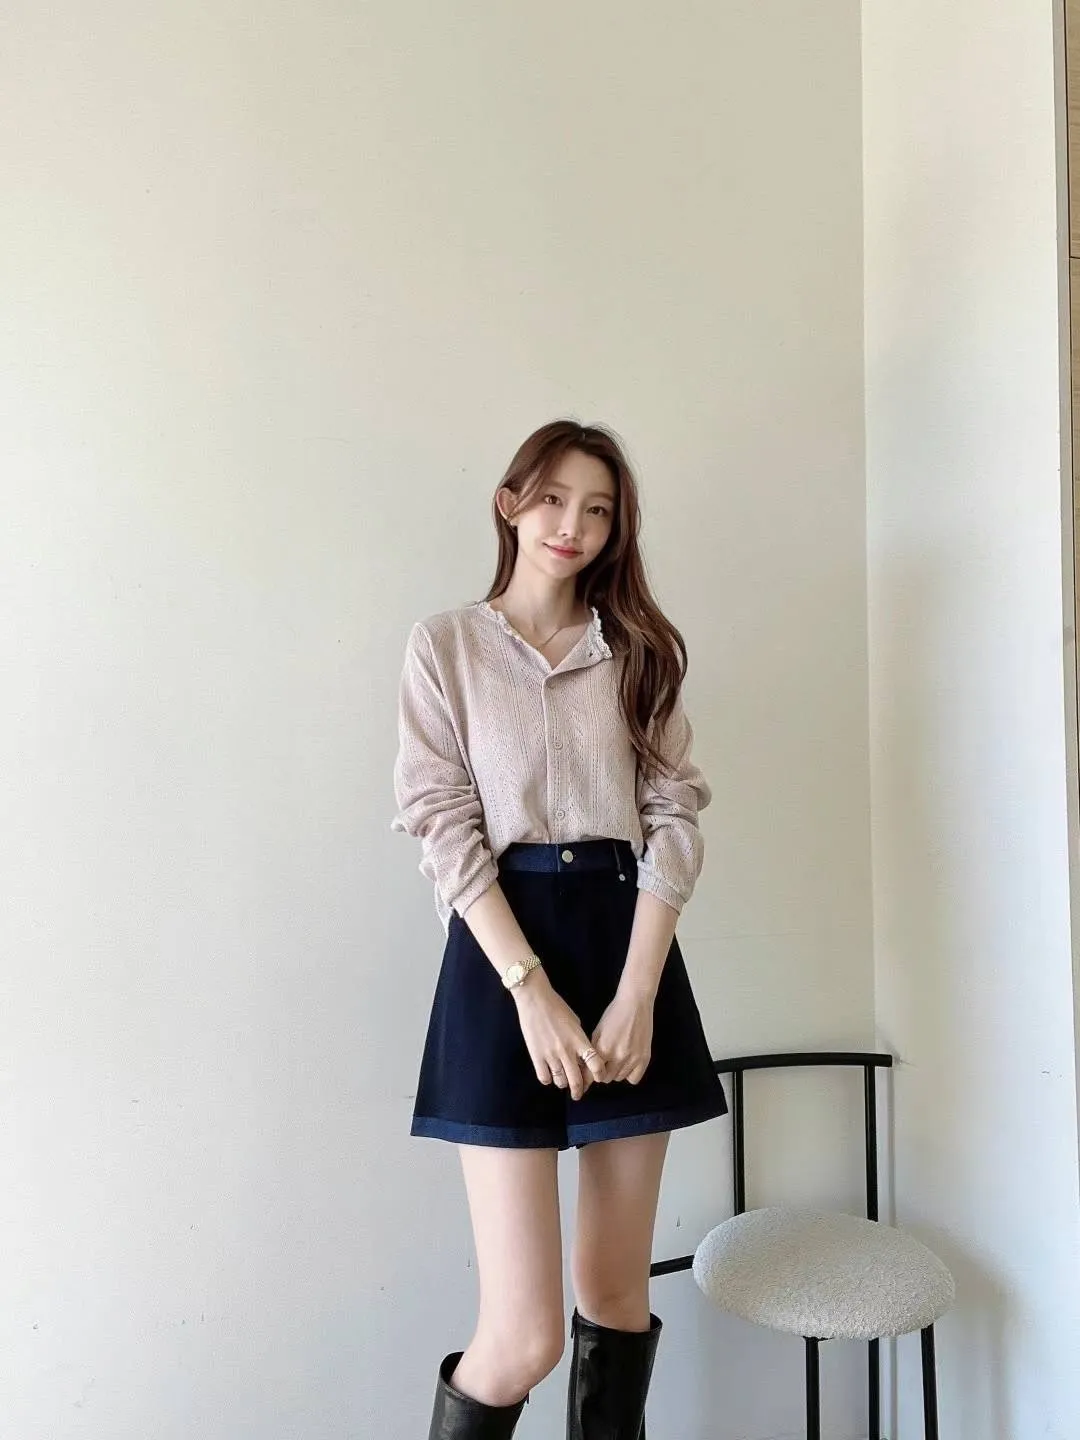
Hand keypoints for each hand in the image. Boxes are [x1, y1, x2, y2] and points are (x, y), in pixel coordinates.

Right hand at [512, 972, 607, 1100]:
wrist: (535, 1000)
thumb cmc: (557, 1007)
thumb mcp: (575, 1022)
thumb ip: (580, 1040)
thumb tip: (582, 1054)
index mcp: (579, 1040)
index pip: (595, 1064)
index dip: (599, 1074)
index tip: (597, 1078)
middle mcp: (567, 1050)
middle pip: (577, 1079)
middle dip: (579, 1090)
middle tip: (578, 1094)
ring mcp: (551, 1054)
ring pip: (560, 1080)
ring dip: (563, 1084)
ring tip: (563, 1083)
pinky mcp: (536, 1056)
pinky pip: (544, 1077)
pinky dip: (548, 1079)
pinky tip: (549, 1076)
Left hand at [591, 986, 654, 1084]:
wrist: (635, 1004)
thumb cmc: (614, 1014)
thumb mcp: (598, 1031)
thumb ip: (593, 1050)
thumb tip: (587, 1066)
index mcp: (604, 1048)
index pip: (593, 1074)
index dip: (589, 1076)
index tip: (588, 1076)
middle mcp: (619, 1056)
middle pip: (606, 1078)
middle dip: (602, 1073)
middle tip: (604, 1063)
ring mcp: (633, 1058)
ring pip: (619, 1078)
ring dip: (615, 1072)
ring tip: (616, 1059)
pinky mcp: (645, 1058)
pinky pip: (634, 1079)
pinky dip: (629, 1074)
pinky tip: (628, 1063)